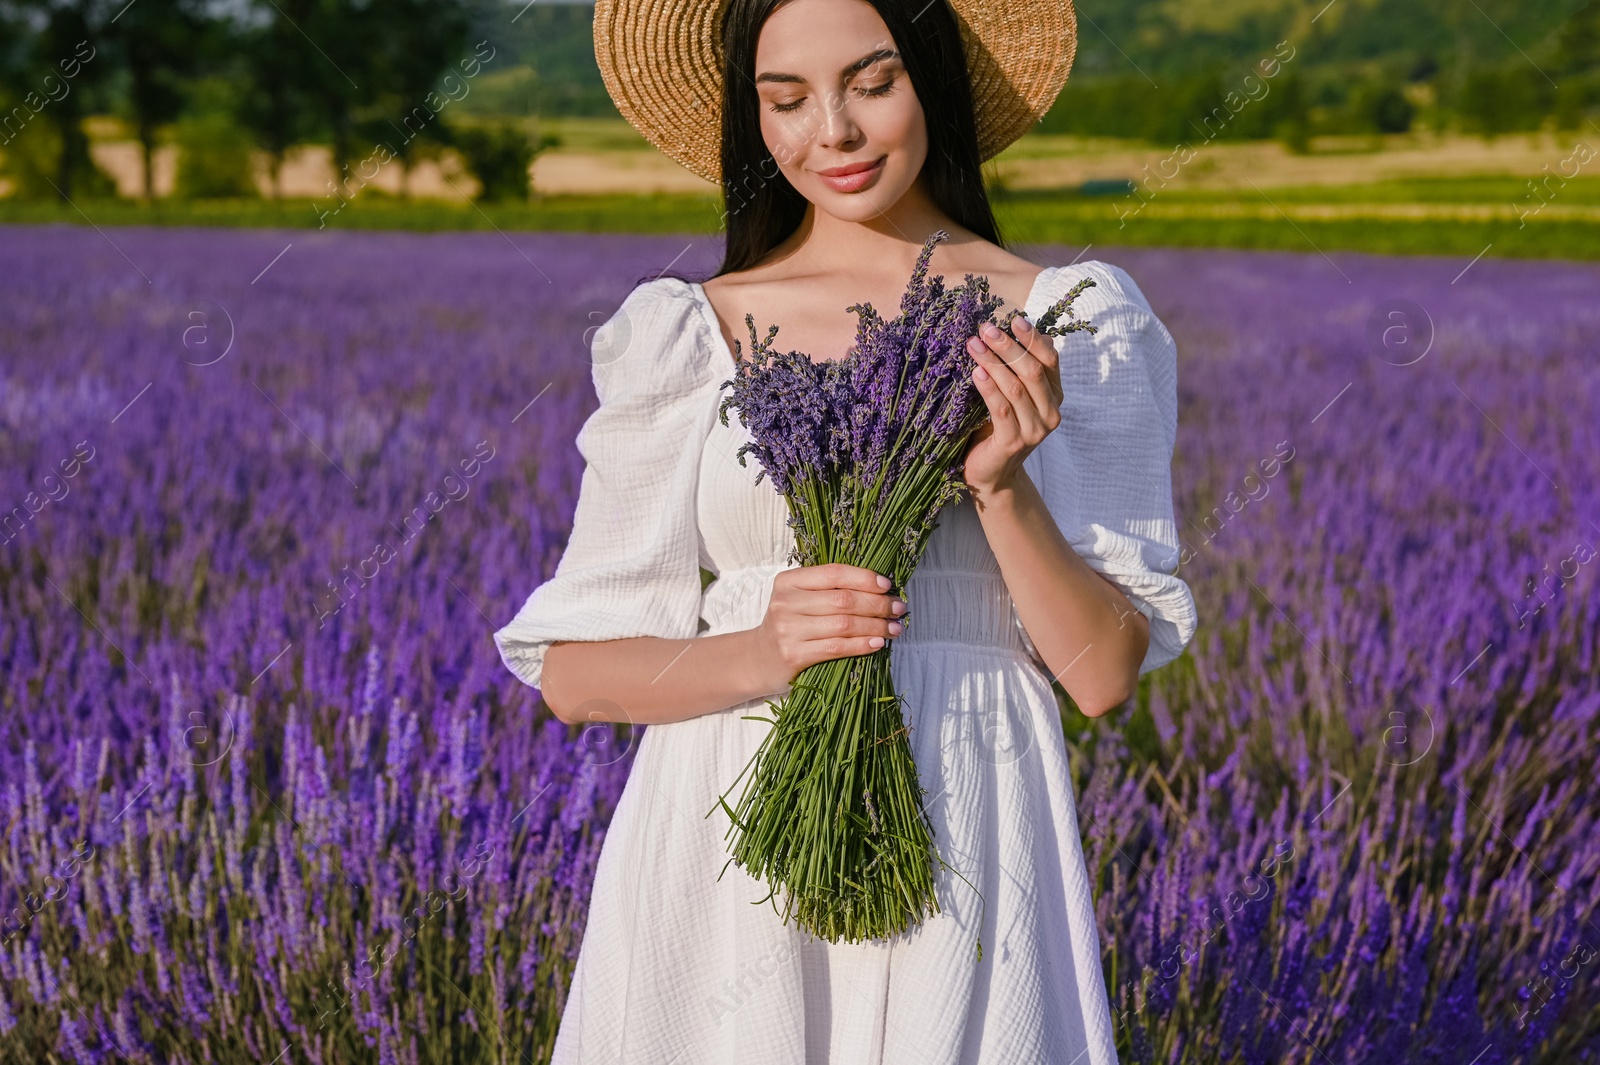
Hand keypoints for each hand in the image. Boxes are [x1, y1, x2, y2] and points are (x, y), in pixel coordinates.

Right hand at [752, 563, 907, 688]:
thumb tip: (879, 590)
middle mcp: (786, 602)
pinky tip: (877, 643)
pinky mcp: (794, 654)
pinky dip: (862, 644)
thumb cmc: (788, 626)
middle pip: (843, 599)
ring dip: (876, 626)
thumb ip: (828, 591)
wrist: (757, 659)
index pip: (834, 573)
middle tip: (898, 609)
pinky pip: (837, 647)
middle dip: (877, 604)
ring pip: (844, 624)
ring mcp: (788, 629)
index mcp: (789, 581)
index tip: (887, 586)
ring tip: (894, 628)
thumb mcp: (799, 600)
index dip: (864, 578)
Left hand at [962, 315, 1062, 497]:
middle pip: (1033, 370)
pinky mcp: (1013, 443)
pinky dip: (989, 388)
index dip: (1032, 338)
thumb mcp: (1013, 394)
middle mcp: (1051, 413)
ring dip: (993, 363)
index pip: (1050, 359)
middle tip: (985, 329)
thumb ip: (1020, 368)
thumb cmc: (997, 426)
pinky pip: (1002, 410)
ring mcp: (1034, 430)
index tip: (1013, 319)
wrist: (992, 473)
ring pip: (1016, 388)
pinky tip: (976, 372)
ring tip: (974, 345)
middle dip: (1008, 346)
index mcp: (1054, 396)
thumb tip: (1027, 329)